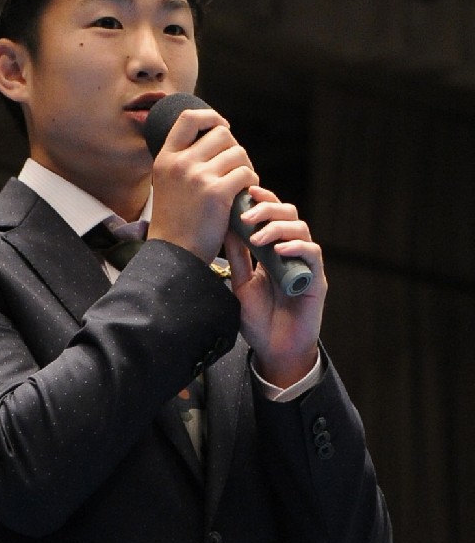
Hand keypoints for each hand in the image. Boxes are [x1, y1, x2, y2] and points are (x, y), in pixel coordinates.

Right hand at [147, 107, 257, 264]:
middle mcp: (180, 163)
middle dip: (234, 149)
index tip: (222, 128)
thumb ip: (184, 162)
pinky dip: (251, 184)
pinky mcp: (217, 193)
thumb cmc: (175, 224)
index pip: (189, 118)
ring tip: (241, 186)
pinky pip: (245, 174)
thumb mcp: (167, 185)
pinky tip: (245, 197)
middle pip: (221, 134)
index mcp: (166, 159)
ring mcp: (198, 176)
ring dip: (245, 168)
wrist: (174, 255)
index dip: (211, 117)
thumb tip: (216, 137)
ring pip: (238, 153)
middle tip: (235, 169)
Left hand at [224, 185, 326, 387]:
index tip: (245, 192)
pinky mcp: (316, 279)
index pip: (272, 215)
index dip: (262, 200)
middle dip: (267, 210)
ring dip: (277, 228)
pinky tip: (279, 250)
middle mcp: (290, 252)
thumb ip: (237, 257)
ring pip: (301, 229)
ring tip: (257, 238)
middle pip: (288, 214)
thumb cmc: (258, 320)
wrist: (273, 350)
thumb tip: (227, 226)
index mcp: (272, 250)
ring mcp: (304, 264)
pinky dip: (297, 247)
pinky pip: (312, 254)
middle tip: (247, 217)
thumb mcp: (240, 284)